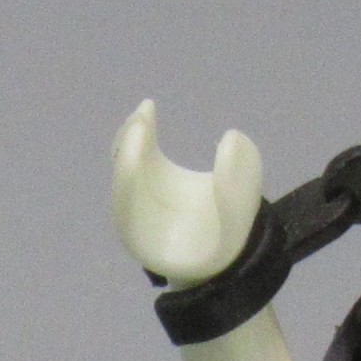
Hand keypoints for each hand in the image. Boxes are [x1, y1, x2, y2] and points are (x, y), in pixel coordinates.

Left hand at [110, 99, 263, 284]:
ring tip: (147, 110)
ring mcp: (138, 196)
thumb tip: (230, 138)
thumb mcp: (239, 223)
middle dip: (131, 145)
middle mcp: (132, 215)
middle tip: (144, 114)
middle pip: (121, 177)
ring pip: (126, 162)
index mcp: (142, 235)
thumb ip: (238, 187)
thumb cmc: (226, 244)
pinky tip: (149, 109)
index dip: (133, 165)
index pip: (127, 197)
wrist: (222, 251)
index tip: (143, 133)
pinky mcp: (150, 179)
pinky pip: (137, 155)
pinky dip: (142, 134)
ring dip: (134, 136)